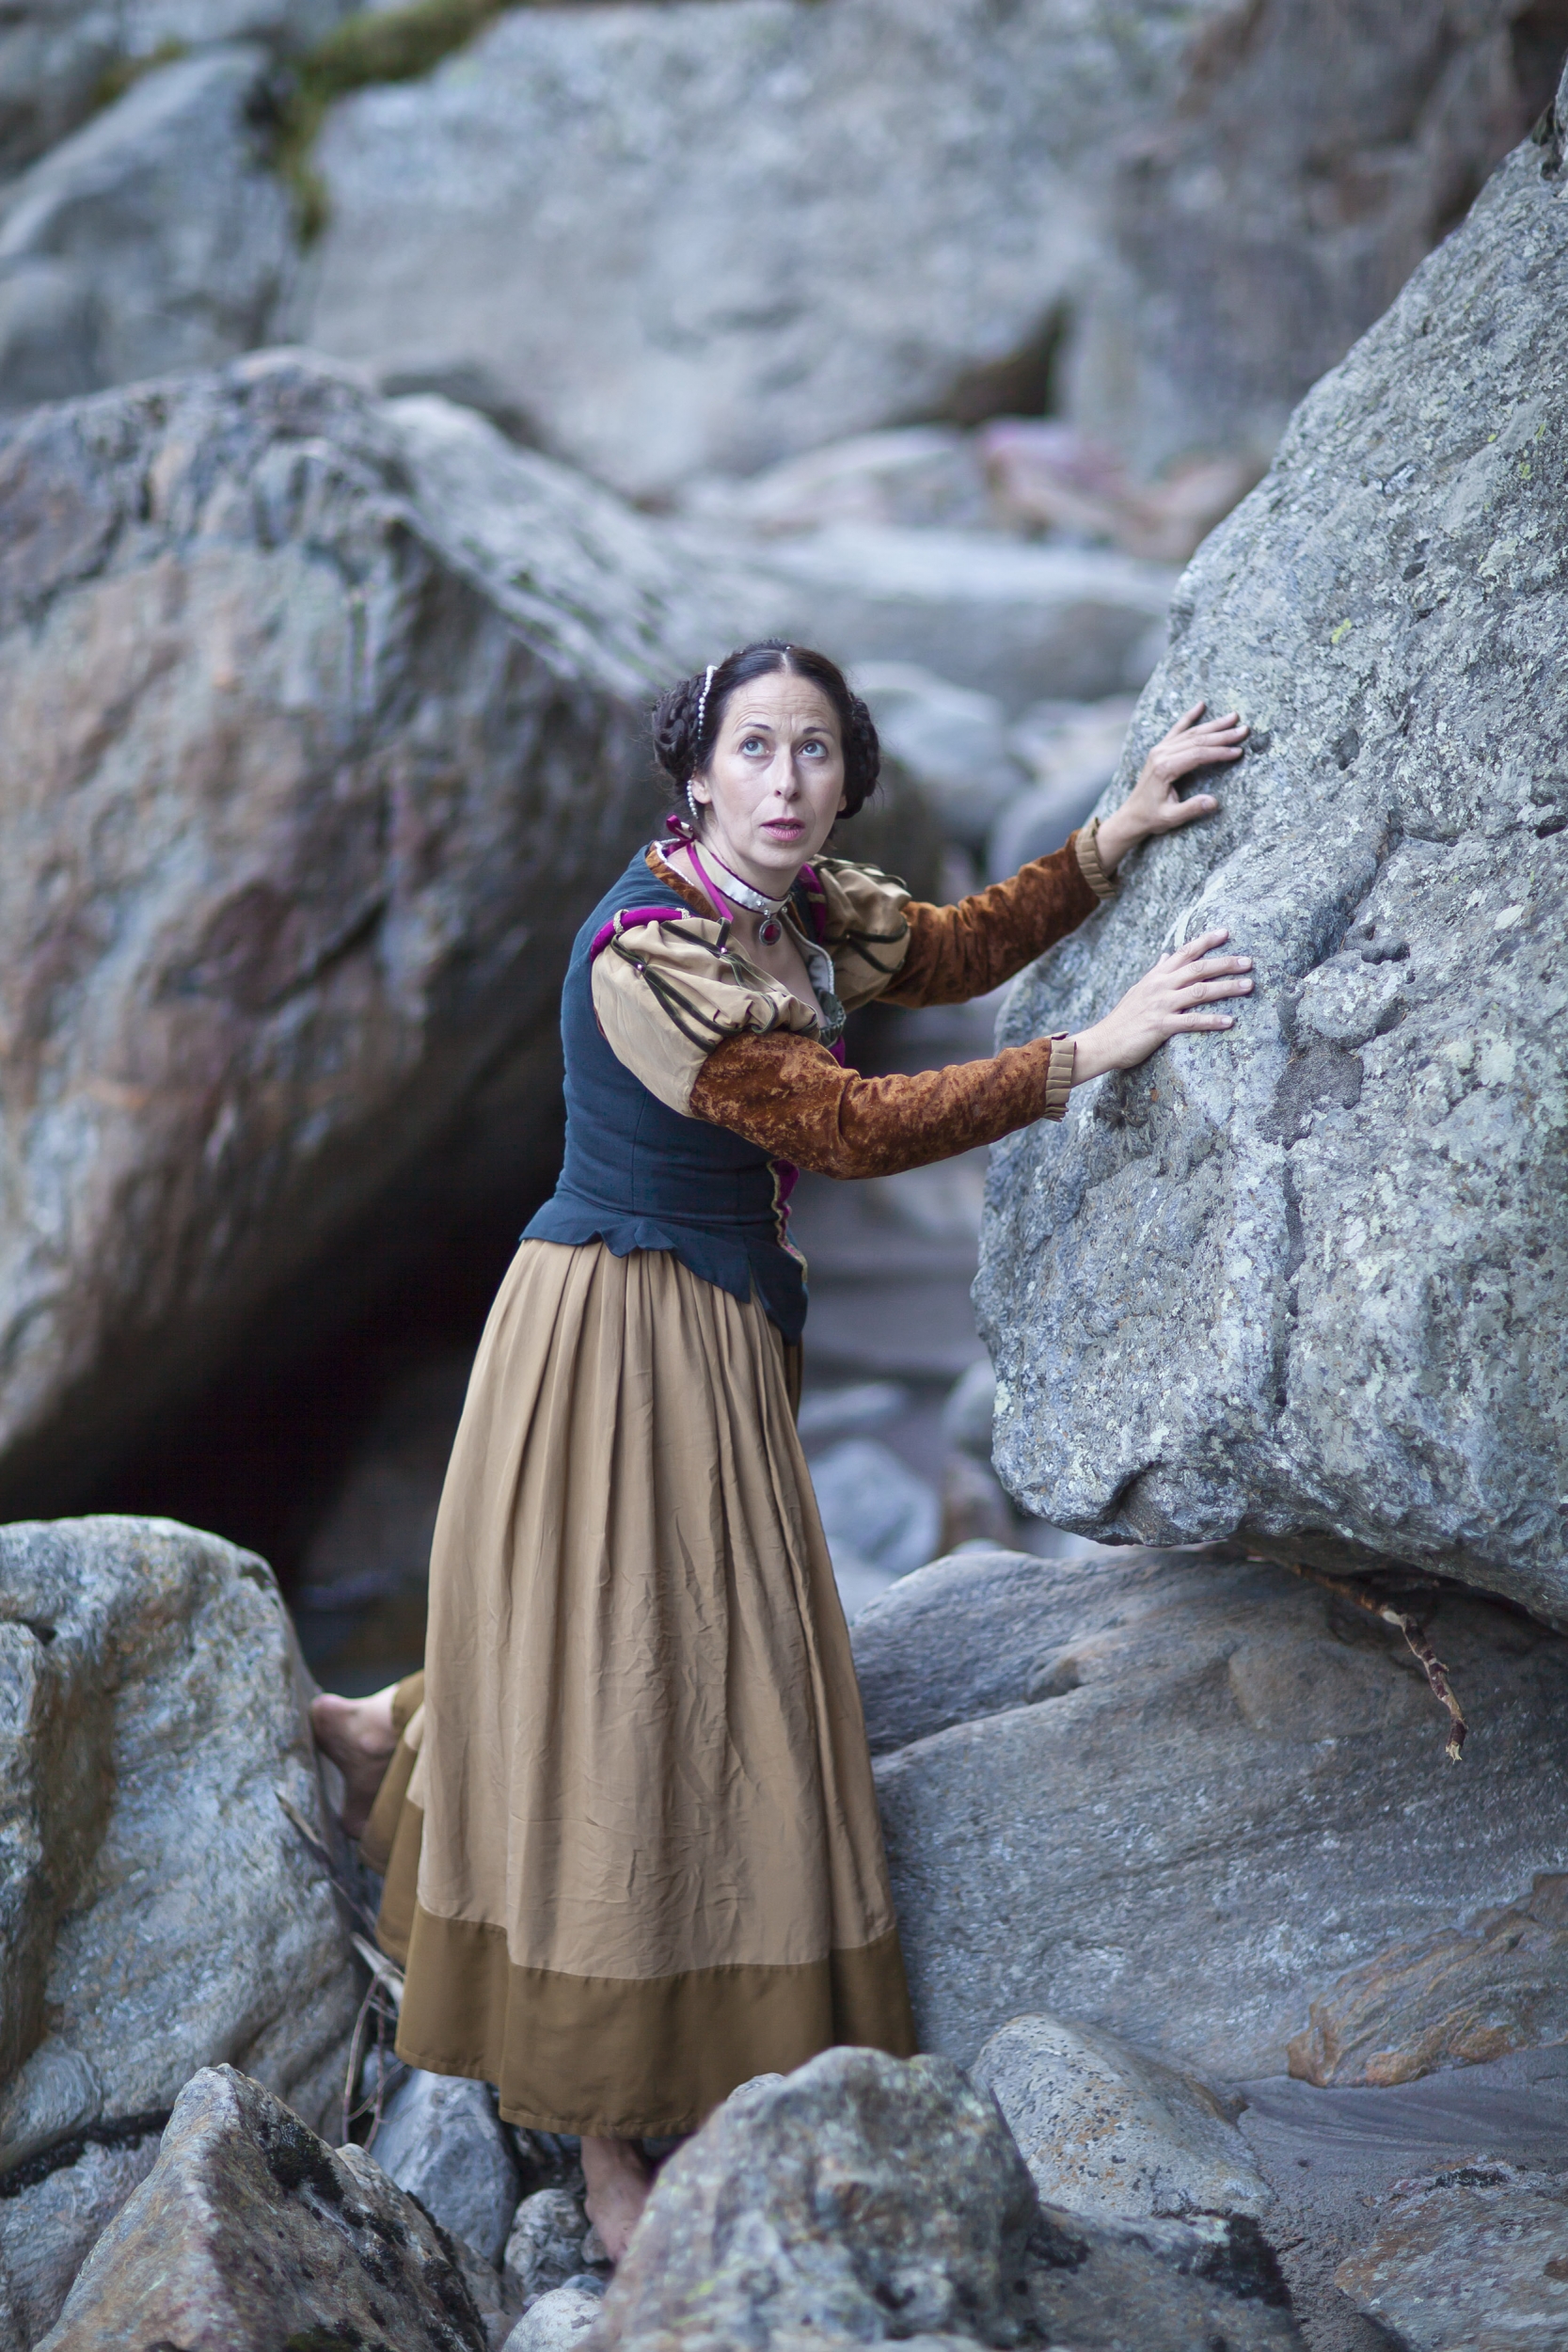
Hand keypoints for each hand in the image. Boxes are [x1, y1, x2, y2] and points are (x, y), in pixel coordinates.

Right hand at [1072, 930, 1252, 1079]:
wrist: (1103, 1042)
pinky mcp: (1161, 1026)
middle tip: (1249, 962)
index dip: (1205, 941)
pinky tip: (1229, 1021)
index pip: (1184, 952)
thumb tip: (1167, 954)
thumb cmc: (1123, 1018)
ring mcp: (1161, 1005)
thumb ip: (1157, 971)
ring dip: (1226, 988)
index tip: (1226, 932)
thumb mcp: (1139, 989)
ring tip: (1248, 986)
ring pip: (1199, 991)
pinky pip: (1191, 1021)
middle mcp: (1160, 986)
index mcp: (1156, 976)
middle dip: (1225, 963)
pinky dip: (1212, 1020)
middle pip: (1198, 968)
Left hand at [1094, 702, 1247, 874]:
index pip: (1198, 755)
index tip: (1238, 751)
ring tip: (1234, 717)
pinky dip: (1189, 716)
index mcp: (1165, 769)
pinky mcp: (1160, 749)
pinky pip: (1177, 729)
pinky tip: (1201, 705)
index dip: (1219, 752)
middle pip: (1197, 740)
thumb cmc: (1151, 817)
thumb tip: (1214, 802)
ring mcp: (1160, 749)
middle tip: (1244, 730)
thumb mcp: (1171, 818)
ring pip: (1191, 733)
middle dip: (1223, 735)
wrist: (1131, 815)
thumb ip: (1192, 809)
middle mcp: (1161, 754)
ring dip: (1214, 725)